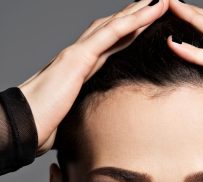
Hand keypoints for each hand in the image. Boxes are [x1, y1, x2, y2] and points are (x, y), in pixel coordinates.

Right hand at [17, 0, 168, 157]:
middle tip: (158, 3)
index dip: (130, 33)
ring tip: (160, 1)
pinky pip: (109, 34)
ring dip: (139, 12)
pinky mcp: (78, 58)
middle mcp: (80, 57)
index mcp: (81, 70)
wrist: (24, 125)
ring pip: (115, 26)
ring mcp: (78, 54)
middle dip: (137, 16)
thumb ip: (88, 116)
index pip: (110, 46)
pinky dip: (130, 22)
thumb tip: (100, 131)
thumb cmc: (44, 126)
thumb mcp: (75, 121)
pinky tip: (146, 13)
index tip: (148, 24)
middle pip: (114, 30)